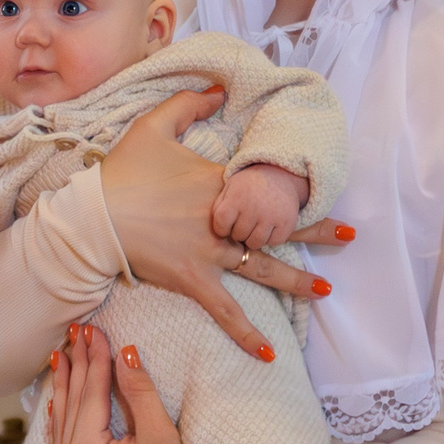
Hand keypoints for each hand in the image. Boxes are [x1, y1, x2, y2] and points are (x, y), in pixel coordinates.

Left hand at [47, 325, 190, 443]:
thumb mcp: (162, 437)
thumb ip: (140, 393)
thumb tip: (126, 352)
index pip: (91, 393)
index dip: (96, 358)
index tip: (96, 330)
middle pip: (72, 404)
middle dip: (77, 365)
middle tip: (77, 332)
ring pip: (61, 422)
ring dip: (64, 386)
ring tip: (62, 354)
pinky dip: (59, 418)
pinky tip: (57, 397)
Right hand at [100, 89, 349, 359]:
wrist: (94, 215)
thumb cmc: (122, 172)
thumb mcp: (152, 126)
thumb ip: (187, 104)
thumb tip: (218, 90)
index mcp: (218, 182)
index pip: (264, 184)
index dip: (291, 186)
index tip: (318, 186)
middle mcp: (224, 219)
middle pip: (276, 227)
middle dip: (316, 231)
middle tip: (349, 234)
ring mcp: (211, 252)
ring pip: (263, 269)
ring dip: (297, 281)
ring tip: (327, 290)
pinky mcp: (193, 279)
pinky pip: (225, 311)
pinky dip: (246, 333)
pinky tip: (269, 354)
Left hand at [211, 163, 307, 249]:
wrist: (280, 174)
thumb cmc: (250, 184)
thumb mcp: (230, 187)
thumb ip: (219, 206)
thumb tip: (216, 230)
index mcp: (237, 198)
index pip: (221, 225)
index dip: (221, 229)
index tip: (225, 227)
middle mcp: (254, 208)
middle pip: (239, 236)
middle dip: (238, 232)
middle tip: (243, 223)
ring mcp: (272, 216)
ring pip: (255, 243)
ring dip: (253, 238)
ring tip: (254, 227)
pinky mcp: (286, 223)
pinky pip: (273, 242)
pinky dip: (270, 238)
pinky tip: (268, 227)